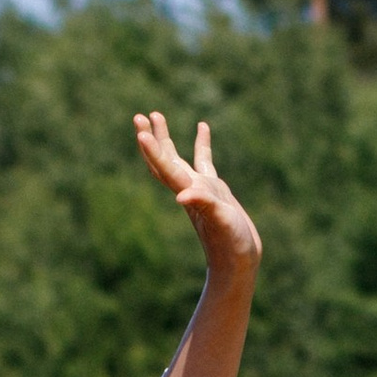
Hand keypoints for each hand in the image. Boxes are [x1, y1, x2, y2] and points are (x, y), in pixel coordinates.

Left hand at [134, 111, 260, 277]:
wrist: (238, 262)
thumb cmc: (230, 244)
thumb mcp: (219, 222)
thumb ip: (203, 205)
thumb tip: (182, 196)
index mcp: (188, 193)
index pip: (165, 167)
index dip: (152, 150)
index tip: (141, 130)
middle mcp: (189, 188)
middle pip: (164, 159)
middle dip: (151, 137)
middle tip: (138, 117)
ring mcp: (200, 188)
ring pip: (178, 157)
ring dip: (166, 137)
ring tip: (157, 115)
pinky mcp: (214, 191)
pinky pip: (204, 161)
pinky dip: (202, 144)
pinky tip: (202, 126)